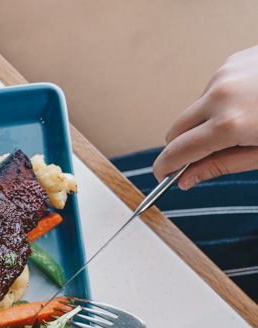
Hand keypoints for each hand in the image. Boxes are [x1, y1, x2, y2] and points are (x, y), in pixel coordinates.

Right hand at [153, 44, 257, 188]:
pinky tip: (248, 103)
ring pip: (196, 109)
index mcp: (229, 125)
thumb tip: (188, 179)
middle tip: (200, 158)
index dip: (166, 167)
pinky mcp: (232, 61)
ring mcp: (224, 74)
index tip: (165, 175)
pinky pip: (213, 89)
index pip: (177, 151)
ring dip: (206, 121)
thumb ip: (221, 166)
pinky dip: (222, 101)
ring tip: (242, 124)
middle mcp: (220, 96)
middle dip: (182, 146)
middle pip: (175, 129)